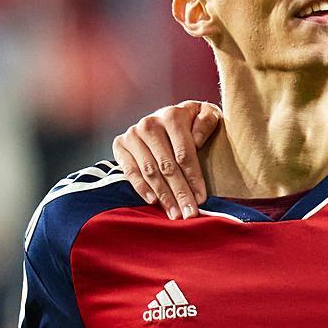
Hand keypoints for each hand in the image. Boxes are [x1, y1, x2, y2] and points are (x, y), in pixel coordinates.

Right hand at [113, 101, 219, 218]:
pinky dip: (141, 187)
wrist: (167, 117)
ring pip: (150, 171)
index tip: (201, 199)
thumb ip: (208, 120)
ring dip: (163, 196)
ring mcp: (133, 134)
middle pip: (167, 166)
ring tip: (174, 214)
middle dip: (180, 193)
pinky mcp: (120, 144)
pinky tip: (153, 202)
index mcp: (172, 116)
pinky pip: (130, 171)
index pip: (184, 154)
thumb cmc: (192, 121)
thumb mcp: (206, 113)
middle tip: (189, 213)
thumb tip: (197, 140)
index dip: (193, 178)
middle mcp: (150, 124)